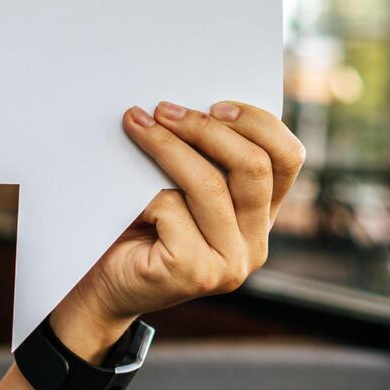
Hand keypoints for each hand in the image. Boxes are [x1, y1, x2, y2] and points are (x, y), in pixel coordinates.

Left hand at [52, 101, 303, 361]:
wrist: (101, 286)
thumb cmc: (138, 226)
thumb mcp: (181, 186)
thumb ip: (204, 158)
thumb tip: (190, 104)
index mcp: (261, 217)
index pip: (288, 159)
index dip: (258, 123)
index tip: (215, 104)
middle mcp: (255, 244)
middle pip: (253, 167)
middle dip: (205, 128)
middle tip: (163, 109)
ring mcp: (230, 264)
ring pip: (209, 185)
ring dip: (167, 146)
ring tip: (136, 125)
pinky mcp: (196, 273)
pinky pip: (173, 209)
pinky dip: (143, 193)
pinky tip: (127, 199)